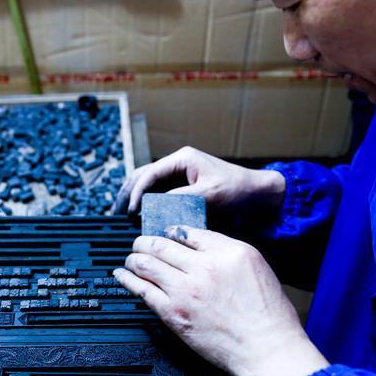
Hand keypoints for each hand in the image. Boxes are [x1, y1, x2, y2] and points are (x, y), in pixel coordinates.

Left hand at [113, 226, 328, 375]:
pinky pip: (142, 290)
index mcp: (229, 251)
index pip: (189, 231)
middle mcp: (205, 266)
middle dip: (145, 241)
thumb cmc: (268, 314)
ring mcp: (186, 290)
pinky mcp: (174, 313)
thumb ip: (227, 252)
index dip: (172, 231)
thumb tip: (201, 244)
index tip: (166, 234)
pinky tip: (122, 275)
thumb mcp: (256, 267)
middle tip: (139, 243)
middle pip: (162, 244)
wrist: (266, 349)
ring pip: (146, 263)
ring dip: (134, 258)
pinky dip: (128, 279)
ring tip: (130, 258)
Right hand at [114, 146, 285, 214]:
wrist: (259, 195)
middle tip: (116, 213)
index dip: (137, 192)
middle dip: (128, 193)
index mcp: (183, 159)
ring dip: (134, 197)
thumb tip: (156, 208)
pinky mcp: (184, 187)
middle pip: (143, 176)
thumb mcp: (210, 194)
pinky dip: (147, 203)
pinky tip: (140, 215)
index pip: (149, 173)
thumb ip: (181, 199)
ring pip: (148, 184)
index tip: (131, 210)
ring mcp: (180, 175)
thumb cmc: (239, 190)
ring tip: (122, 215)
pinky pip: (159, 193)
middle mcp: (178, 164)